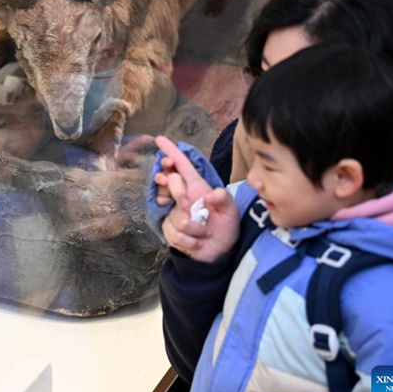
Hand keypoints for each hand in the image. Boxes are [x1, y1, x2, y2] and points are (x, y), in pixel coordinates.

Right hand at [153, 137, 239, 261]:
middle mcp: (183, 197)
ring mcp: (174, 212)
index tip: (160, 139)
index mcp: (197, 187)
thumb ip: (224, 199)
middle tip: (189, 204)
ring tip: (205, 231)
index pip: (182, 166)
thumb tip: (210, 195)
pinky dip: (190, 240)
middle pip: (171, 181)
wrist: (218, 252)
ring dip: (193, 227)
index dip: (171, 152)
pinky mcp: (170, 229)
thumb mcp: (232, 212)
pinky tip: (197, 241)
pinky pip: (174, 232)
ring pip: (174, 214)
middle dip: (179, 191)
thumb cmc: (226, 227)